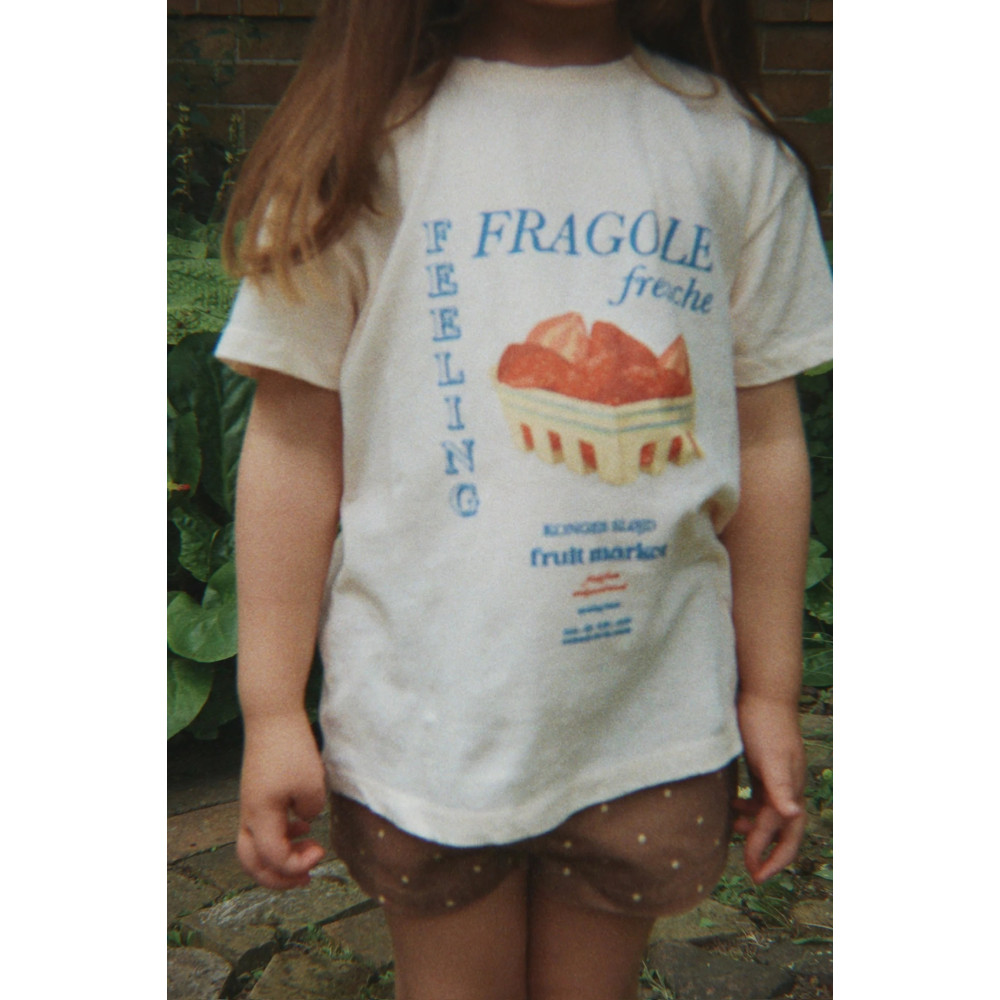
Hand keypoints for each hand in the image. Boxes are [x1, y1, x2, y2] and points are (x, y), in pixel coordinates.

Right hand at [237, 711, 327, 889]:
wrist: (271, 717)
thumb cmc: (291, 749)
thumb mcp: (312, 784)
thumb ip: (310, 811)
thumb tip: (304, 820)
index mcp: (260, 816)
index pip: (273, 858)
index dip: (297, 865)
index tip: (320, 851)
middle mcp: (248, 815)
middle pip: (252, 863)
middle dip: (279, 878)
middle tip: (307, 878)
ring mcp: (249, 805)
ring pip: (253, 848)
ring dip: (277, 859)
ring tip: (307, 857)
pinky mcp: (256, 795)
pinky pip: (259, 829)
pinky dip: (277, 838)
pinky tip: (302, 827)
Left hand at [733, 694, 806, 883]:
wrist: (762, 692)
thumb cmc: (765, 724)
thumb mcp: (770, 757)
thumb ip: (780, 787)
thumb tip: (794, 814)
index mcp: (790, 788)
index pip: (782, 832)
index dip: (769, 855)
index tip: (754, 875)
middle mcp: (787, 785)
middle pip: (783, 829)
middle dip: (769, 852)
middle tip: (752, 872)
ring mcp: (776, 775)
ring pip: (769, 813)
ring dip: (755, 829)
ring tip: (734, 834)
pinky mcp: (764, 764)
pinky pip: (760, 796)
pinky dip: (747, 807)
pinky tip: (731, 805)